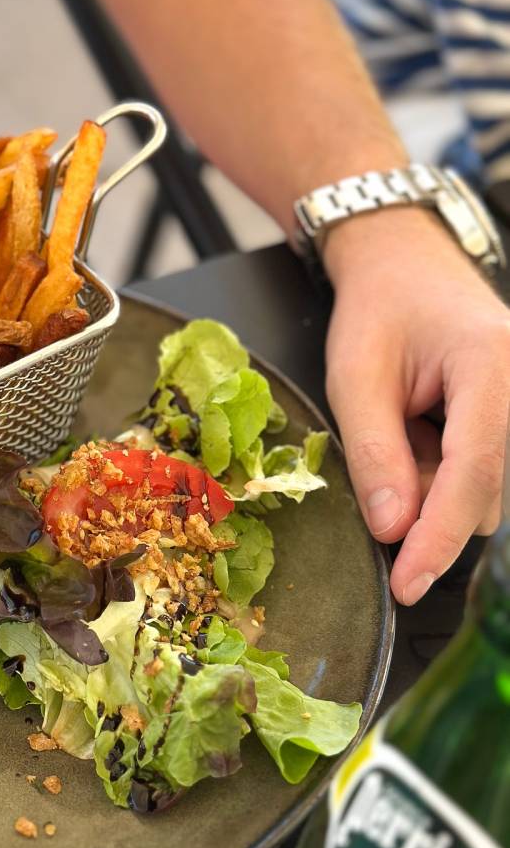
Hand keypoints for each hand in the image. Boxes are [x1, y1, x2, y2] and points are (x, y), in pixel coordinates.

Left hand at [322, 207, 508, 604]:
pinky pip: (476, 470)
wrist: (402, 261)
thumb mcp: (355, 377)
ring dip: (427, 481)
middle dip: (422, 500)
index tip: (407, 585)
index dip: (439, 538)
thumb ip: (374, 453)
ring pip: (478, 488)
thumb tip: (393, 530)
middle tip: (379, 448)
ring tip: (399, 419)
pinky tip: (416, 427)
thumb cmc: (377, 308)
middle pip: (479, 490)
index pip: (474, 473)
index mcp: (492, 365)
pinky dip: (436, 467)